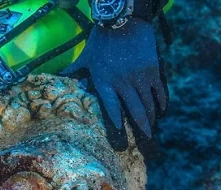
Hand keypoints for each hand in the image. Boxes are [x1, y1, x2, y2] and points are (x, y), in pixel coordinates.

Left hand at [63, 18, 167, 150]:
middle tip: (145, 138)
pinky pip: (159, 91)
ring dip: (151, 117)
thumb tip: (59, 77)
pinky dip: (161, 103)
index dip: (118, 122)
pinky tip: (161, 110)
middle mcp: (122, 83)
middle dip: (141, 126)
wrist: (122, 20)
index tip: (122, 133)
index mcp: (104, 82)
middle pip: (135, 111)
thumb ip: (74, 70)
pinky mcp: (152, 70)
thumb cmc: (101, 39)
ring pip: (148, 104)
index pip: (112, 108)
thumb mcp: (86, 56)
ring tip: (151, 127)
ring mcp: (139, 77)